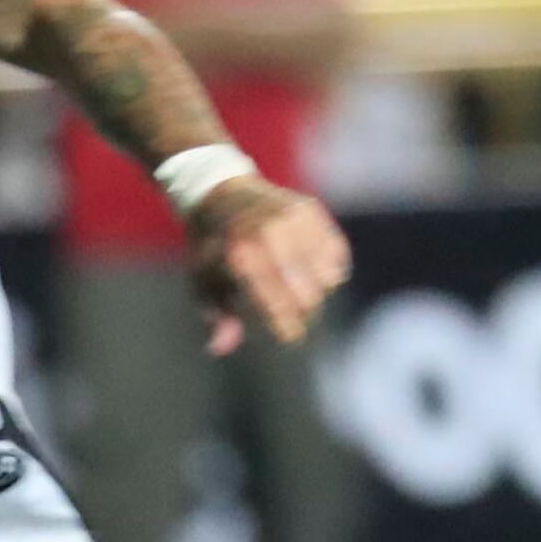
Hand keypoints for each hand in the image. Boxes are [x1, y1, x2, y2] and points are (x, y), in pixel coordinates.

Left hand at [189, 178, 350, 355]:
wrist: (221, 192)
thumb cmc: (213, 249)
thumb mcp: (203, 284)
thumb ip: (218, 318)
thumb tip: (221, 349)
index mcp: (239, 256)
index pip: (275, 301)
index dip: (287, 325)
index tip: (292, 338)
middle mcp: (268, 234)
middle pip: (307, 293)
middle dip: (306, 311)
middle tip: (300, 316)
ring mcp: (292, 218)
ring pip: (327, 275)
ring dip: (320, 291)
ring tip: (305, 291)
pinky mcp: (310, 210)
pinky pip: (337, 252)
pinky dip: (332, 268)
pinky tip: (319, 273)